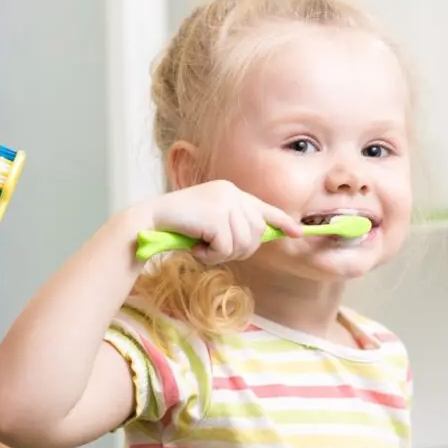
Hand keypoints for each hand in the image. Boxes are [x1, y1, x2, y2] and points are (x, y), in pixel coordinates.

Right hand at [149, 180, 300, 264]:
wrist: (150, 221)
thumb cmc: (178, 227)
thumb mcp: (211, 224)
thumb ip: (233, 226)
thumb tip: (259, 239)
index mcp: (230, 192)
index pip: (264, 208)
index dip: (282, 222)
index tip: (298, 232)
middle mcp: (231, 192)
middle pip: (256, 234)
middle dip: (239, 250)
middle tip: (213, 250)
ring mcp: (224, 201)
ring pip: (243, 243)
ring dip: (222, 254)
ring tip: (202, 247)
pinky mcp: (216, 214)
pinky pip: (227, 248)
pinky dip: (212, 255)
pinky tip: (196, 247)